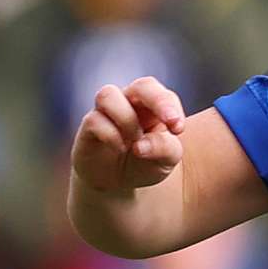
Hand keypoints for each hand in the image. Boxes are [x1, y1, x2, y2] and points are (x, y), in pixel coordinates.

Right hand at [71, 76, 187, 195]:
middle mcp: (131, 103)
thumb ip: (165, 149)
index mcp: (155, 108)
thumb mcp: (165, 161)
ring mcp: (107, 111)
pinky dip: (112, 136)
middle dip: (158, 101)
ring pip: (109, 94)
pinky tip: (120, 149)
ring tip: (135, 141)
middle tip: (169, 122)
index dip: (171, 107)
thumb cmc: (146, 164)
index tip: (178, 129)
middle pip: (143, 85)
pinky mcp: (89, 125)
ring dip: (127, 119)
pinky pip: (95, 120)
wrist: (117, 183)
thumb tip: (141, 145)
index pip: (164, 95)